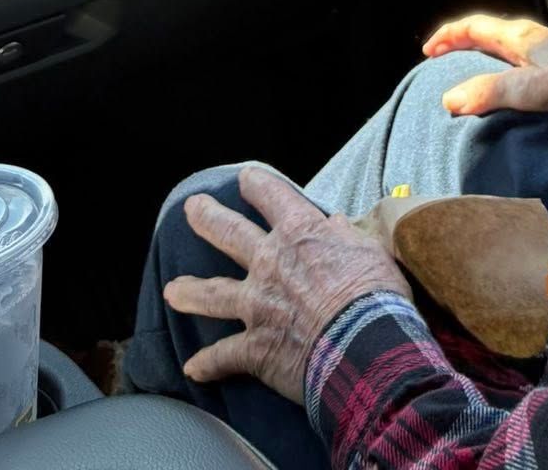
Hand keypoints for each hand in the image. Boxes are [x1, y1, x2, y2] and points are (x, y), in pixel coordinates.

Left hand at [164, 167, 411, 401]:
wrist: (365, 346)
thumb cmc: (375, 296)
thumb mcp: (370, 249)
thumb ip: (345, 235)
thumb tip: (335, 224)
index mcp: (299, 233)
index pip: (272, 195)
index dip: (257, 183)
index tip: (246, 177)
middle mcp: (269, 262)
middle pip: (228, 233)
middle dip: (207, 218)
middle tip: (191, 209)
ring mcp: (256, 305)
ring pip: (212, 294)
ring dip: (189, 292)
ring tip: (172, 290)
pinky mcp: (253, 347)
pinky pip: (222, 357)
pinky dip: (207, 364)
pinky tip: (192, 369)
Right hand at [422, 12, 547, 121]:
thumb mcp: (540, 88)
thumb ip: (497, 92)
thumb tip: (451, 99)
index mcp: (524, 39)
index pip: (476, 27)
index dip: (450, 36)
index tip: (428, 51)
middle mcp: (535, 45)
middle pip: (489, 37)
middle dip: (462, 47)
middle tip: (441, 67)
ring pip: (506, 56)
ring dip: (483, 65)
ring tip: (469, 87)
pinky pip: (522, 75)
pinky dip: (504, 83)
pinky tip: (510, 106)